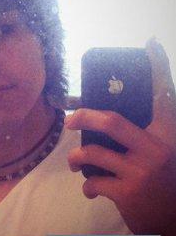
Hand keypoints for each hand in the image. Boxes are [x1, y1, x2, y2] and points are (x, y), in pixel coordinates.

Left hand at [66, 38, 175, 235]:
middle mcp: (157, 148)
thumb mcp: (158, 155)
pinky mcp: (127, 192)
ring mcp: (141, 171)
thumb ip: (138, 137)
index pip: (164, 95)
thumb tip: (97, 120)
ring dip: (77, 157)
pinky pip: (92, 181)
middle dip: (83, 116)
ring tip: (76, 162)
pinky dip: (87, 185)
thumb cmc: (163, 185)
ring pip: (93, 152)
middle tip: (69, 119)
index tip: (149, 43)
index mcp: (167, 135)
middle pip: (111, 121)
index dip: (157, 67)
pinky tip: (92, 189)